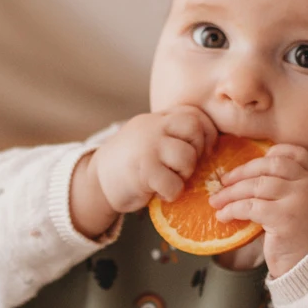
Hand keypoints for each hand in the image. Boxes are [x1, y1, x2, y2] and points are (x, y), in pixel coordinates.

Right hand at [70, 107, 216, 237]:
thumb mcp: (151, 139)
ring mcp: (147, 147)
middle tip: (186, 167)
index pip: (195, 114)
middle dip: (198, 151)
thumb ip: (174, 135)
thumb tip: (211, 146)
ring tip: (172, 179)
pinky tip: (161, 193)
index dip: (207, 133)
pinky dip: (172, 193)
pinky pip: (173, 183)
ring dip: (185, 174)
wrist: (96, 180)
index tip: (204, 152)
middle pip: (194, 128)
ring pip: (187, 157)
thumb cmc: (132, 163)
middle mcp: (153, 127)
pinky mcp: (143, 170)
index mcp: (158, 118)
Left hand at [208, 144, 307, 277]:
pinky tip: (224, 216)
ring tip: (217, 201)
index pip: (296, 153)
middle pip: (270, 165)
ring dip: (231, 193)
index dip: (272, 153)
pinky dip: (233, 209)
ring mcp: (298, 200)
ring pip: (257, 185)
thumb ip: (282, 191)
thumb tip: (243, 180)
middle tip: (223, 181)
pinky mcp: (284, 218)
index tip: (251, 164)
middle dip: (242, 172)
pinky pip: (251, 206)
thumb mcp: (297, 207)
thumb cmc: (299, 240)